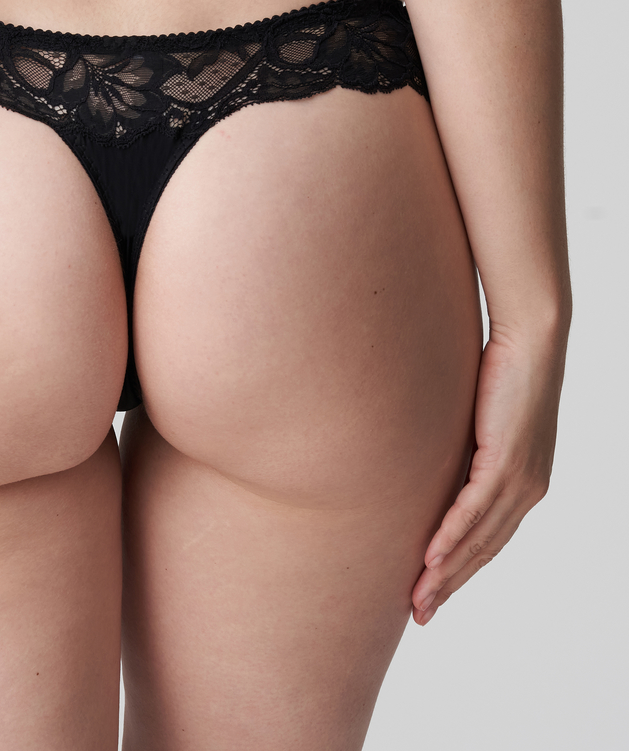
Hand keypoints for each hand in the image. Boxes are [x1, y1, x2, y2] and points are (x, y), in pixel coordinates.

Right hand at [411, 324, 566, 624]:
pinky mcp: (507, 461)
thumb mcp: (477, 418)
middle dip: (450, 586)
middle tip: (420, 613)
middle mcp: (528, 490)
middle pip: (484, 551)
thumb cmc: (502, 369)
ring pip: (479, 539)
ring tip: (418, 598)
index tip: (431, 592)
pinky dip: (451, 537)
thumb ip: (461, 447)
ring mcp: (521, 479)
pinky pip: (475, 510)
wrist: (532, 339)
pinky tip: (430, 558)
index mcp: (524, 484)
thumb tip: (426, 456)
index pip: (489, 540)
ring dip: (445, 573)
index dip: (460, 571)